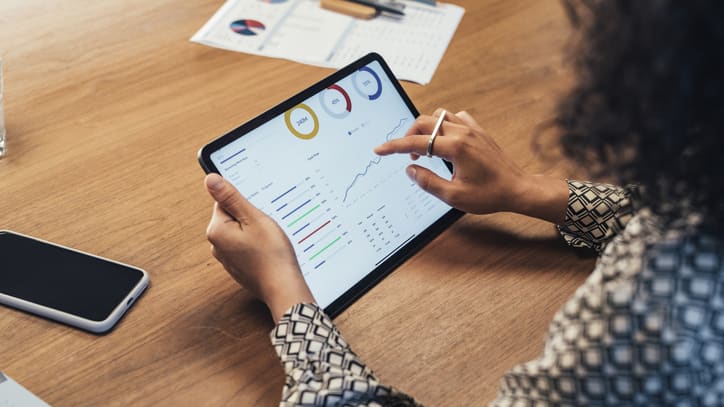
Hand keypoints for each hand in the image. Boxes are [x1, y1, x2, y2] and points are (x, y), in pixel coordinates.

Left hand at [204, 173, 314, 321]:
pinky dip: (257, 246)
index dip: (245, 203)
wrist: (283, 287)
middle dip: (250, 218)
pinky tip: (268, 251)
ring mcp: (227, 258)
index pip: (224, 202)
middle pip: (232, 217)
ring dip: (254, 232)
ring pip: (241, 233)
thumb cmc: (271, 255)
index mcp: (216, 231)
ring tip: (269, 240)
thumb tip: (210, 179)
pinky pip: (245, 247)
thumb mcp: (253, 218)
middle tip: (265, 226)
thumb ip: (231, 198)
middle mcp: (217, 246)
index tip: (257, 211)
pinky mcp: (238, 266)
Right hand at [374, 109, 567, 222]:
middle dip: (409, 135)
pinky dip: (445, 124)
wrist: (518, 189)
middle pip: (425, 122)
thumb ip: (428, 182)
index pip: (416, 142)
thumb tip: (411, 169)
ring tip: (426, 148)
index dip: (395, 146)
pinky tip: (445, 140)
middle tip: (408, 155)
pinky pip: (456, 118)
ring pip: (439, 116)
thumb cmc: (489, 195)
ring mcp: (472, 129)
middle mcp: (463, 133)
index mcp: (455, 147)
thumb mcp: (454, 196)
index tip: (380, 149)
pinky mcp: (479, 131)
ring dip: (427, 128)